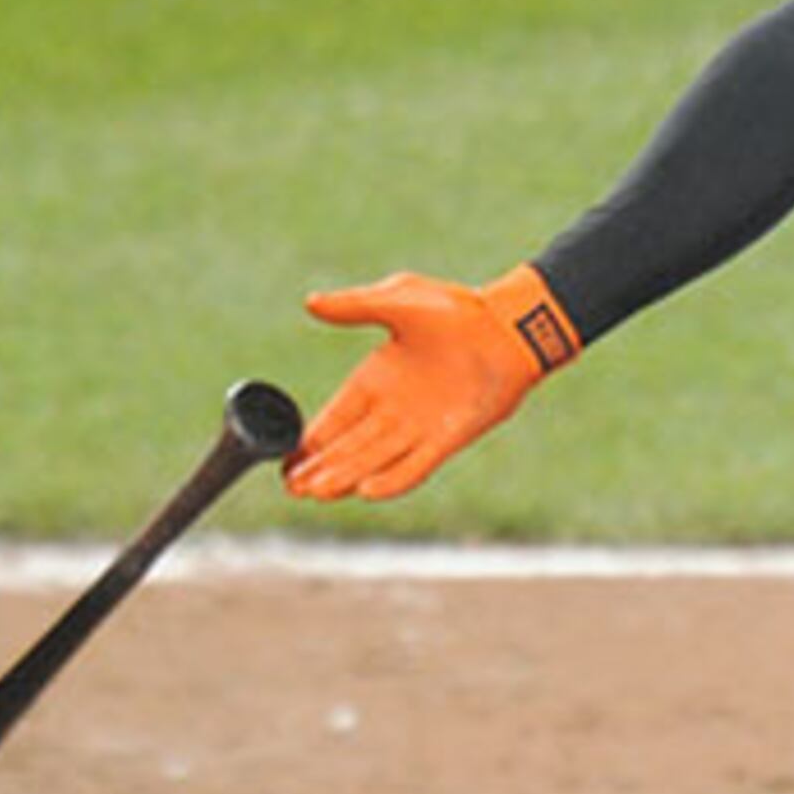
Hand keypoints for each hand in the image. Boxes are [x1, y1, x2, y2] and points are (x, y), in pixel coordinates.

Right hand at [284, 264, 581, 500]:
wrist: (509, 327)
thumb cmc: (456, 310)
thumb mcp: (399, 300)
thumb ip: (356, 306)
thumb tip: (310, 302)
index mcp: (374, 379)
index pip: (332, 418)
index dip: (308, 441)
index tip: (284, 460)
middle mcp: (392, 409)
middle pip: (347, 447)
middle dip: (319, 468)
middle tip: (292, 488)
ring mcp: (419, 427)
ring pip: (374, 460)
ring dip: (345, 477)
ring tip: (316, 493)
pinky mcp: (448, 438)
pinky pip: (415, 466)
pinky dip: (392, 480)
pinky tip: (366, 491)